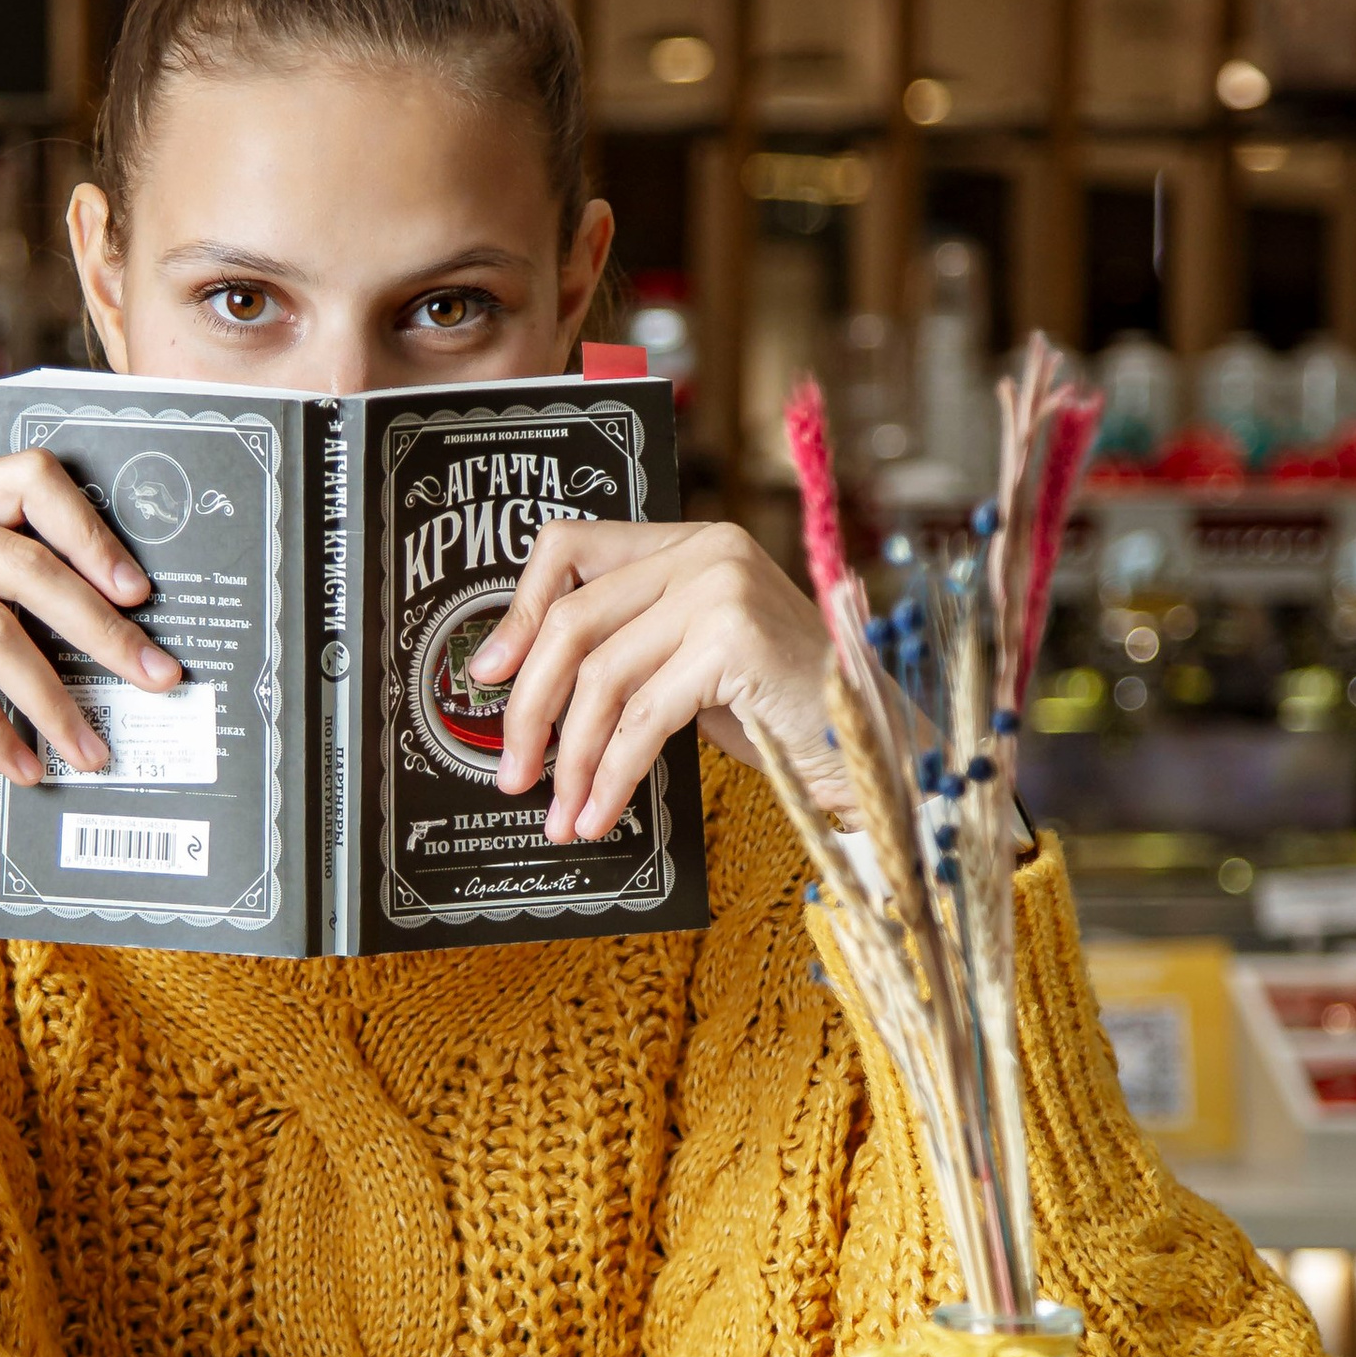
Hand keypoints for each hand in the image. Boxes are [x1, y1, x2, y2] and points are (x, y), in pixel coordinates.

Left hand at [470, 518, 839, 845]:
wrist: (869, 745)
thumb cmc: (777, 709)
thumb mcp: (687, 663)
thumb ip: (623, 648)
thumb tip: (517, 682)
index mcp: (687, 542)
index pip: (568, 547)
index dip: (518, 612)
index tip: (486, 676)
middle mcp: (704, 551)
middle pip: (572, 623)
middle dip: (529, 709)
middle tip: (510, 774)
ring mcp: (720, 591)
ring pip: (601, 679)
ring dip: (572, 760)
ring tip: (559, 814)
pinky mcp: (734, 643)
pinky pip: (642, 720)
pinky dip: (611, 777)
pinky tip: (598, 814)